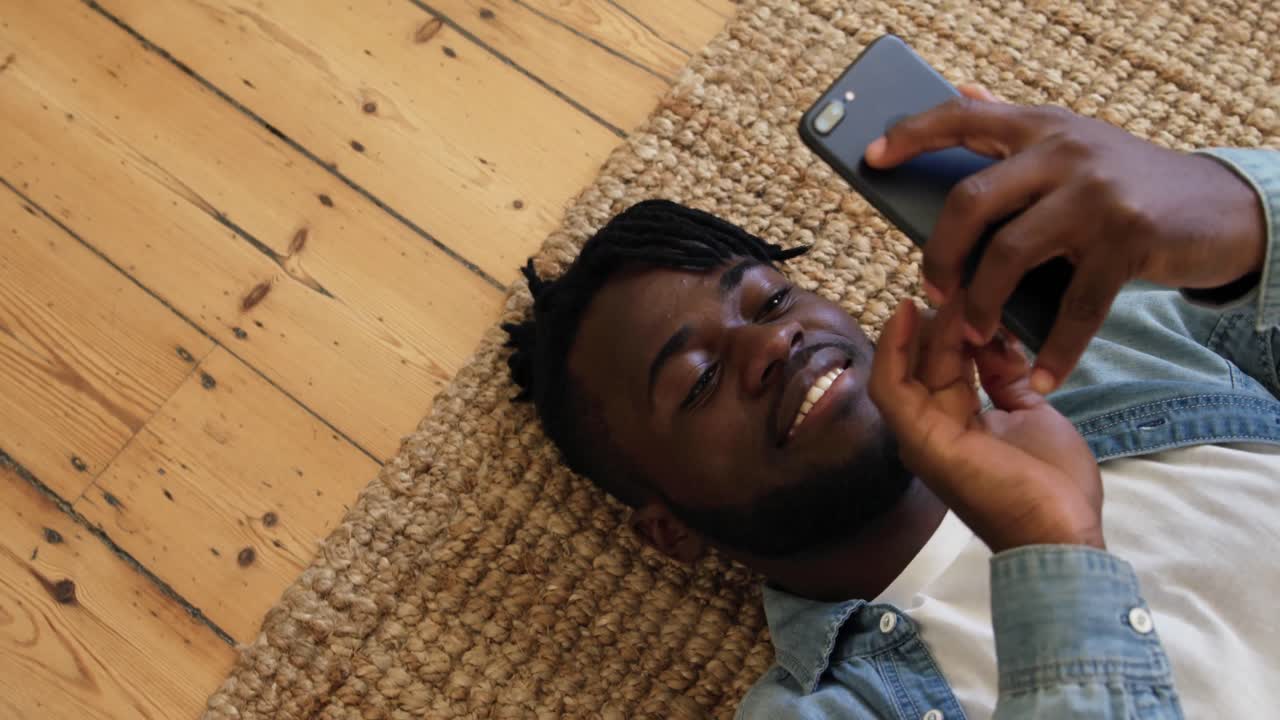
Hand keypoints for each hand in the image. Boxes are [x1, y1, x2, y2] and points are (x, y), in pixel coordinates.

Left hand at [866, 86, 1265, 392]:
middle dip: (939, 254)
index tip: (871, 158)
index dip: (913, 134)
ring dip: (982, 305)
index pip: (963, 117)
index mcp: (1041, 126)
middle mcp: (1064, 151)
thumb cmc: (1126, 184)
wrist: (1217, 209)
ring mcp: (1096, 195)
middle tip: (931, 291)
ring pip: (1010, 254)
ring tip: (975, 336)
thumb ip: (1015, 127)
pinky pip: (1075, 307)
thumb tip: (962, 91)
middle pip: (971, 201)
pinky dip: (1055, 351)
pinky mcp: (1127, 240)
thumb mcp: (1071, 143)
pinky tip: (1041, 380)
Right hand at [868, 294, 1103, 552]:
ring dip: (923, 326)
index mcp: (959, 424)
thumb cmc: (1053, 485)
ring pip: (907, 367)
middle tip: (966, 279)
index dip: (960, 327)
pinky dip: (894, 348)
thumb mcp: (1032, 413)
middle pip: (929, 360)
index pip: (947, 364)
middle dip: (945, 319)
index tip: (979, 291)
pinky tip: (909, 313)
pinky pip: (892, 386)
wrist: (1061, 532)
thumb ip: (1007, 380)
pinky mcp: (919, 438)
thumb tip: (996, 342)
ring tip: (945, 290)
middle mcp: (933, 426)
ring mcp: (922, 434)